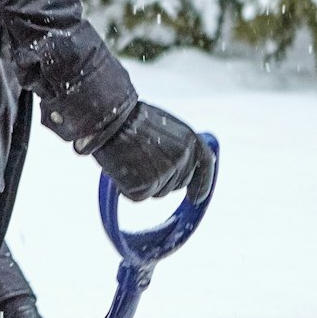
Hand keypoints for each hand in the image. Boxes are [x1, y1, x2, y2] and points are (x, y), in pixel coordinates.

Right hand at [90, 102, 215, 202]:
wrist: (111, 119)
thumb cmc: (130, 120)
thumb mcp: (164, 127)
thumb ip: (177, 147)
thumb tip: (178, 168)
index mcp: (190, 140)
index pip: (204, 166)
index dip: (202, 185)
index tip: (196, 198)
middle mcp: (183, 157)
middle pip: (177, 184)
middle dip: (161, 181)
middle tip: (141, 164)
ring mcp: (167, 171)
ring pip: (158, 192)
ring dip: (143, 184)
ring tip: (130, 161)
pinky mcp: (148, 184)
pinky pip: (139, 196)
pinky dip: (128, 188)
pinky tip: (121, 169)